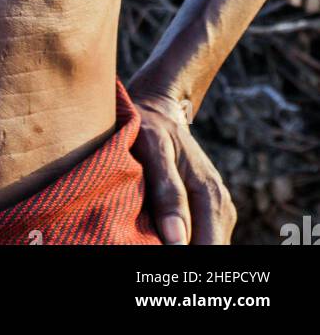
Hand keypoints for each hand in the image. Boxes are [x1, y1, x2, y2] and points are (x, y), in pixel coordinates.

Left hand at [130, 89, 236, 245]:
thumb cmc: (150, 127)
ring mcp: (217, 210)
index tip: (156, 248)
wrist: (158, 110)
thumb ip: (168, 192)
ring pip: (205, 246)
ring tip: (150, 237)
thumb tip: (177, 241)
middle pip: (209, 252)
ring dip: (182, 247)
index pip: (207, 249)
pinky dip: (183, 240)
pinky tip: (159, 233)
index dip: (183, 259)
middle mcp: (221, 206)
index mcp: (211, 195)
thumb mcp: (154, 150)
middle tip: (147, 243)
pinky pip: (200, 238)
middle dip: (183, 255)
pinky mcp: (208, 212)